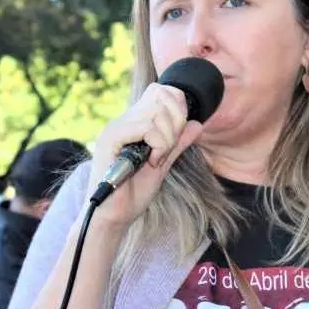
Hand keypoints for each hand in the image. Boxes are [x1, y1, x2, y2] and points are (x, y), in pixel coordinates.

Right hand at [84, 83, 203, 229]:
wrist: (113, 217)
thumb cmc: (133, 194)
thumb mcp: (163, 165)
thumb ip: (177, 144)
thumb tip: (197, 124)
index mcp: (133, 124)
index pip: (160, 91)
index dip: (177, 106)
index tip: (178, 136)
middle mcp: (123, 120)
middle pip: (161, 96)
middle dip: (176, 122)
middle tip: (168, 149)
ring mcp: (116, 128)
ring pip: (157, 112)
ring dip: (167, 139)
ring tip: (158, 159)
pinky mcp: (111, 139)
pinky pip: (146, 128)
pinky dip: (158, 145)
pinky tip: (151, 163)